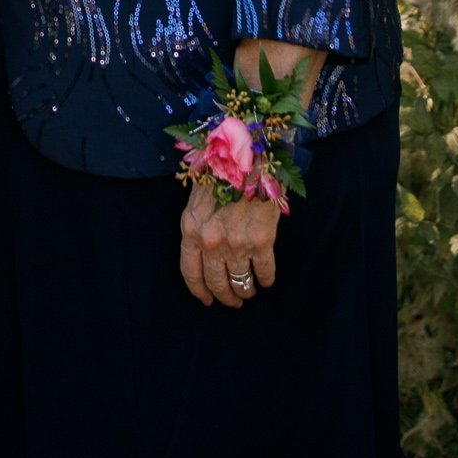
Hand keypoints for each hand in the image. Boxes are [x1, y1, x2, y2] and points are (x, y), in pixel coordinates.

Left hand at [179, 179, 280, 307]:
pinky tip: (266, 279)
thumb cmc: (223, 171)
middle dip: (225, 296)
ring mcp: (236, 243)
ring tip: (250, 290)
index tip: (207, 300)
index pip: (190, 271)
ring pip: (241, 282)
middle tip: (233, 301)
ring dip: (246, 290)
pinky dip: (266, 279)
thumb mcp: (198, 197)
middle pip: (216, 282)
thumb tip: (201, 250)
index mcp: (191, 228)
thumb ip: (198, 224)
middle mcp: (210, 240)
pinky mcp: (261, 241)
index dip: (199, 290)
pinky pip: (264, 272)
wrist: (250, 155)